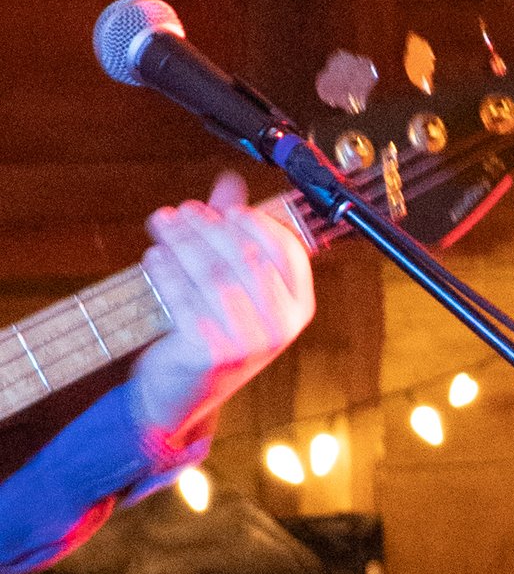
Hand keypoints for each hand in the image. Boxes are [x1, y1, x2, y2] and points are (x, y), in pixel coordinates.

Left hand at [130, 171, 315, 446]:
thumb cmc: (213, 330)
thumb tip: (229, 181)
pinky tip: (155, 256)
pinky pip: (185, 297)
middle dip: (209, 227)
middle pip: (245, 257)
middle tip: (181, 212)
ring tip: (162, 224)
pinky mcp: (212, 351)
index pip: (287, 252)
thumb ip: (233, 234)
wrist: (184, 392)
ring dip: (182, 241)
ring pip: (212, 273)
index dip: (254, 224)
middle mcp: (281, 328)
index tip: (224, 211)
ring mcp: (248, 343)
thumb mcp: (233, 284)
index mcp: (298, 308)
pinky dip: (167, 271)